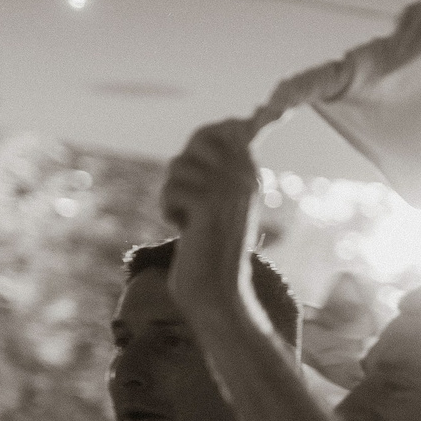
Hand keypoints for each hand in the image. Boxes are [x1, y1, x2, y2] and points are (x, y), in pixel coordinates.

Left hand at [159, 119, 264, 324]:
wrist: (217, 293)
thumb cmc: (211, 251)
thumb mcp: (218, 206)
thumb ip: (217, 171)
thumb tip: (229, 126)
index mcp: (251, 176)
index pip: (226, 129)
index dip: (204, 138)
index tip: (201, 165)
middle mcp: (245, 178)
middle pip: (199, 141)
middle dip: (183, 168)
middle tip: (189, 199)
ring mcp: (229, 190)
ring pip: (178, 166)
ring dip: (173, 195)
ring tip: (189, 220)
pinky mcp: (208, 205)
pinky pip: (171, 189)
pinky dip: (169, 210)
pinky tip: (185, 230)